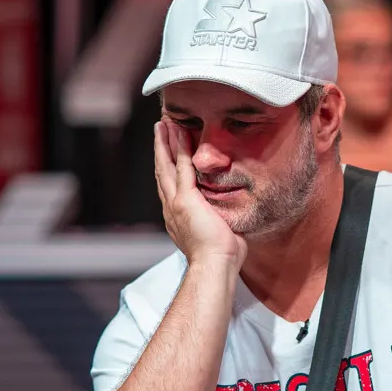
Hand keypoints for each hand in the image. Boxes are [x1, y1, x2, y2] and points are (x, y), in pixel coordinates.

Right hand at [154, 121, 246, 269]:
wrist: (215, 266)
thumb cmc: (222, 257)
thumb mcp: (219, 232)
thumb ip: (220, 219)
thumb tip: (232, 214)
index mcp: (177, 218)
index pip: (170, 187)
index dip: (167, 168)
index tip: (167, 153)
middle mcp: (171, 208)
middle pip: (162, 172)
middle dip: (160, 150)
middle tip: (159, 130)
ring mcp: (176, 203)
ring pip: (166, 166)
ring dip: (165, 143)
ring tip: (163, 124)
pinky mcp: (185, 200)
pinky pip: (181, 167)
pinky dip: (179, 148)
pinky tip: (179, 132)